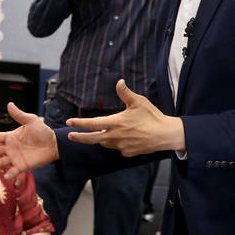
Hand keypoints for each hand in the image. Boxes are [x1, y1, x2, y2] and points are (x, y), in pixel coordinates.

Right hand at [0, 103, 58, 179]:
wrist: (53, 144)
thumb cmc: (42, 132)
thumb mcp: (31, 121)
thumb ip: (19, 115)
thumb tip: (9, 104)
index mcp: (10, 137)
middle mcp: (10, 148)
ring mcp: (15, 158)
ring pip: (2, 161)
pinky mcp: (22, 166)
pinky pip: (13, 171)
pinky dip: (9, 174)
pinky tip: (6, 176)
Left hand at [66, 79, 184, 155]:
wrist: (166, 135)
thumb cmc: (152, 117)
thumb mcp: (139, 102)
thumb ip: (126, 93)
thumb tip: (119, 82)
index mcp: (116, 123)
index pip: (92, 124)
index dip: (79, 123)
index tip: (69, 122)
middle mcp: (115, 136)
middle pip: (91, 139)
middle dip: (79, 137)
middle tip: (70, 136)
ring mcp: (121, 146)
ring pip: (105, 143)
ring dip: (102, 138)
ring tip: (105, 131)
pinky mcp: (127, 153)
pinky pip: (117, 148)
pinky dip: (117, 143)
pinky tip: (126, 137)